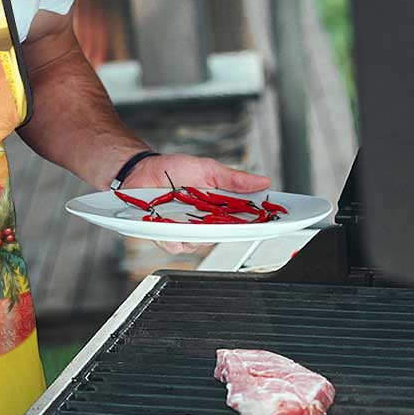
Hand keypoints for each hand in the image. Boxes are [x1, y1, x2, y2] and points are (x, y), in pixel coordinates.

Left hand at [124, 154, 271, 254]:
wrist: (141, 170)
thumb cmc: (173, 170)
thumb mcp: (207, 169)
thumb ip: (233, 179)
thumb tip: (263, 181)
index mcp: (218, 208)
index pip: (243, 220)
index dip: (258, 223)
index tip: (272, 221)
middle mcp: (204, 223)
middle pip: (223, 236)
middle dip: (228, 230)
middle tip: (228, 219)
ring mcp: (184, 231)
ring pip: (199, 244)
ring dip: (196, 232)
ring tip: (190, 216)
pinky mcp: (165, 236)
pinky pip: (174, 245)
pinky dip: (173, 237)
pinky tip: (170, 225)